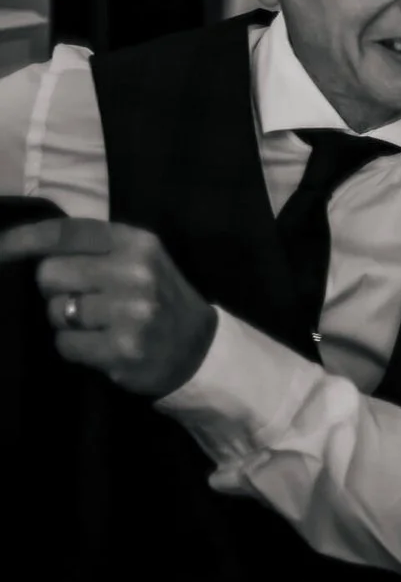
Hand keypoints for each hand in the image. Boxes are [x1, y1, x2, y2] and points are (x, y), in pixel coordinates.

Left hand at [5, 218, 219, 398]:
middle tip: (82, 299)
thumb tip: (19, 245)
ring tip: (98, 325)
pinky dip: (75, 348)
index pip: (67, 232)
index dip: (24, 239)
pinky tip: (101, 346)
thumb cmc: (157, 298)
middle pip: (49, 274)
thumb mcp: (137, 259)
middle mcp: (136, 272)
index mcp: (137, 242)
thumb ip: (91, 248)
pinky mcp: (123, 349)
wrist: (200, 348)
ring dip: (66, 322)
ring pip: (55, 312)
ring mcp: (131, 312)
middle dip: (55, 289)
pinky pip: (65, 345)